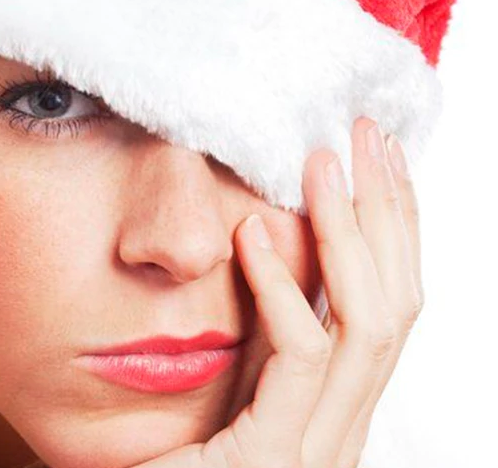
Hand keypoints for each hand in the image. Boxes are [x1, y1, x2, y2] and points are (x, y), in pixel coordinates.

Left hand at [129, 116, 422, 467]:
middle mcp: (346, 421)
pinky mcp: (280, 458)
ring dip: (349, 231)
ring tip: (321, 162)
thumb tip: (259, 239)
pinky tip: (250, 236)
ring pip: (370, 322)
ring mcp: (323, 446)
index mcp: (337, 401)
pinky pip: (302, 357)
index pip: (388, 300)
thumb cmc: (174, 461)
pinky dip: (282, 289)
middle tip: (366, 135)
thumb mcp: (230, 383)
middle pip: (398, 300)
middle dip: (388, 210)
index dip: (391, 225)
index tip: (372, 156)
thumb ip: (258, 332)